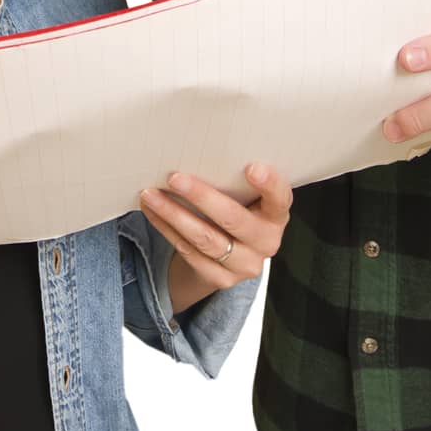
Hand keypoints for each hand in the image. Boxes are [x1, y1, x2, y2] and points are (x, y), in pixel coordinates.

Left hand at [139, 163, 292, 311]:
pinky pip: (188, 251)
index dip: (269, 184)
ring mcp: (245, 265)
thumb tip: (199, 151)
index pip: (279, 199)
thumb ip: (236, 182)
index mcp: (276, 216)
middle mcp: (266, 242)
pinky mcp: (220, 279)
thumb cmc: (238, 213)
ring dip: (173, 214)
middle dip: (201, 196)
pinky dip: (166, 229)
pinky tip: (152, 212)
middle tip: (175, 178)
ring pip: (204, 238)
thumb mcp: (247, 198)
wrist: (230, 258)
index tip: (252, 167)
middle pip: (233, 218)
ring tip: (151, 194)